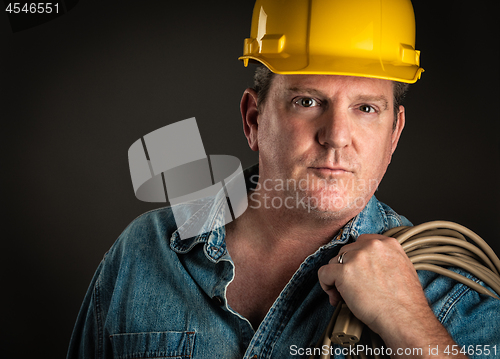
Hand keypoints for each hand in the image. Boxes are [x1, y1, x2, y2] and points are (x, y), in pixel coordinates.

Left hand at [317, 234, 463, 356]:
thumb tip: (365, 264)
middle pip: (346, 252)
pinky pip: (324, 273)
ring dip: (336, 279)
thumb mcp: (401, 267)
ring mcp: (357, 257)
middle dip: (346, 269)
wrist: (406, 320)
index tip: (358, 274)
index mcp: (387, 243)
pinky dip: (326, 285)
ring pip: (334, 262)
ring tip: (345, 296)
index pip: (360, 243)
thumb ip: (383, 258)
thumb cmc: (405, 301)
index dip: (355, 260)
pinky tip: (335, 297)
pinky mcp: (345, 272)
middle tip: (352, 288)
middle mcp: (371, 246)